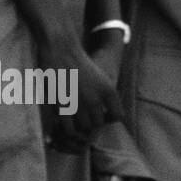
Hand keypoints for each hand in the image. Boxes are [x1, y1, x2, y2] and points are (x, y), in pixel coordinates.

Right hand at [40, 32, 120, 152]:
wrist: (62, 50)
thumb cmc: (79, 64)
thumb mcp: (100, 78)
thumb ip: (102, 96)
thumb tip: (105, 115)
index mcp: (109, 91)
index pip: (118, 117)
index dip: (110, 120)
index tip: (101, 117)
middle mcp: (97, 99)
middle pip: (98, 124)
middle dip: (91, 125)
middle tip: (83, 121)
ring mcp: (80, 104)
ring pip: (84, 127)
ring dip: (78, 126)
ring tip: (73, 122)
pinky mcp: (62, 106)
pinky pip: (69, 129)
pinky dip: (67, 130)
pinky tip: (64, 124)